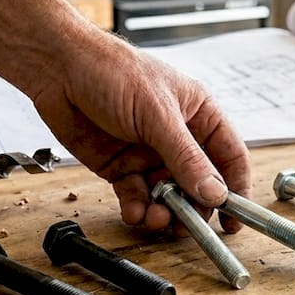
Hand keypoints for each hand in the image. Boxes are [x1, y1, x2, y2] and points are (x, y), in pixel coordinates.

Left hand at [27, 32, 250, 232]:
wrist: (59, 69)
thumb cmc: (112, 71)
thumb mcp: (158, 114)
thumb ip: (186, 157)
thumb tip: (215, 193)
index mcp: (199, 115)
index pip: (229, 158)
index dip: (235, 190)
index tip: (234, 220)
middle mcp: (177, 138)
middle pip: (198, 185)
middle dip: (194, 208)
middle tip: (186, 226)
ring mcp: (149, 154)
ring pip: (167, 197)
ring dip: (164, 213)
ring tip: (155, 219)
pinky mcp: (121, 167)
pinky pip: (137, 197)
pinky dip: (137, 210)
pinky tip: (135, 213)